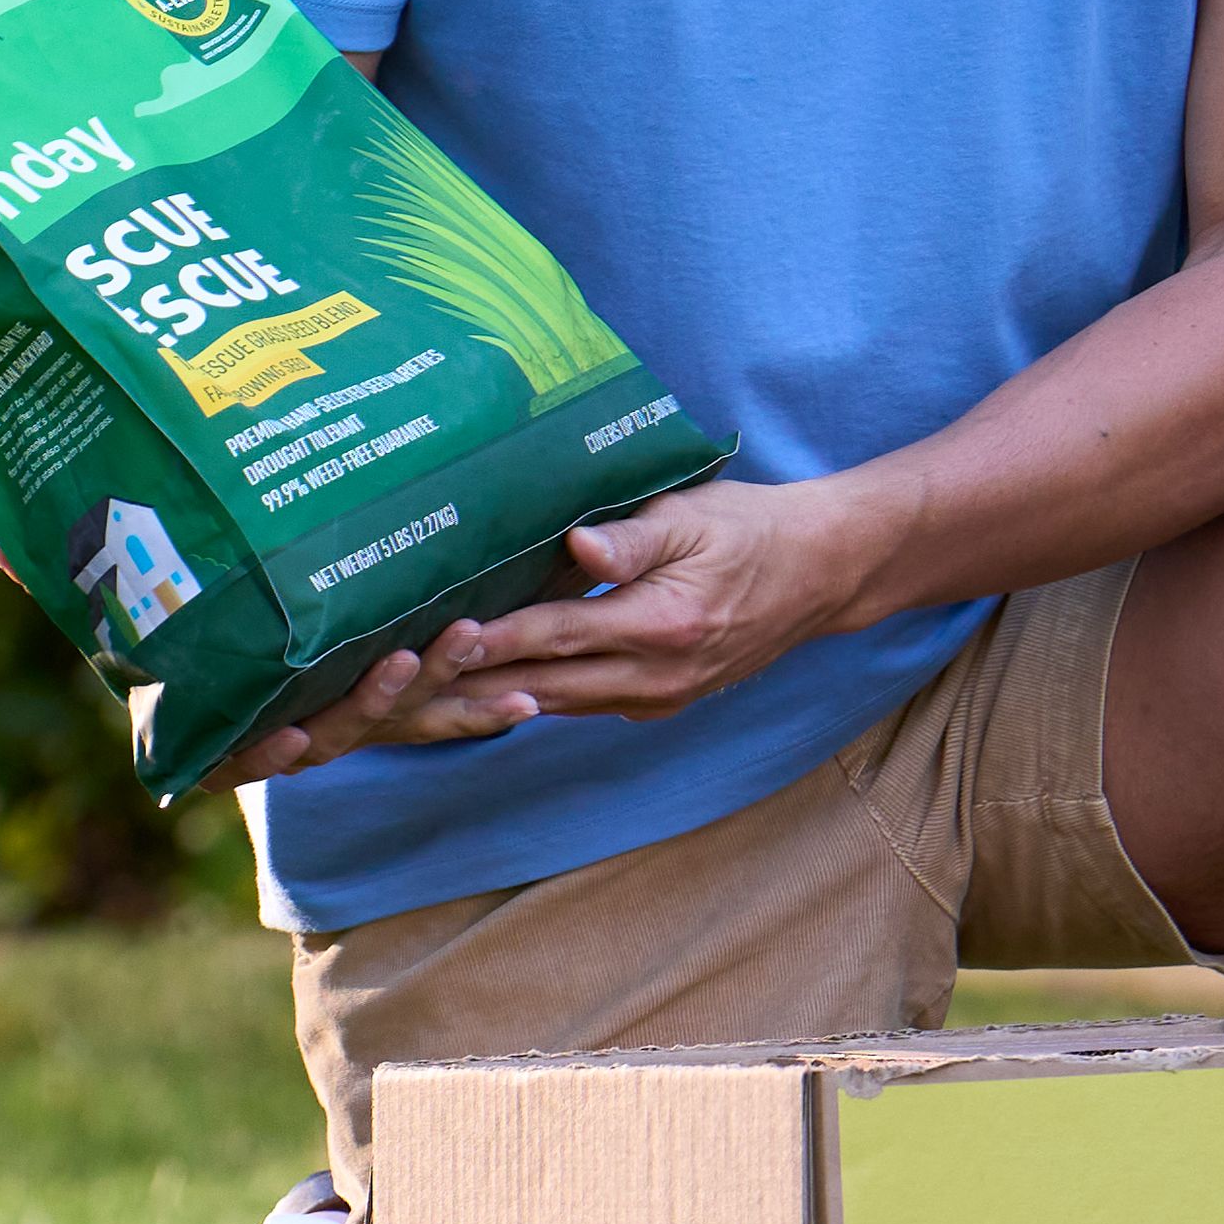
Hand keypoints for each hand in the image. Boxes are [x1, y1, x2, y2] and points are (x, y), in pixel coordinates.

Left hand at [202, 473, 911, 789]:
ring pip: (557, 706)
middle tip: (400, 681)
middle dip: (471, 685)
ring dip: (493, 701)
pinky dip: (536, 701)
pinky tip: (488, 692)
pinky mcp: (664, 703)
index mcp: (661, 625)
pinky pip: (585, 708)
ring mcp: (660, 699)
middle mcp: (657, 677)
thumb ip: (634, 535)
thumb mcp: (697, 515)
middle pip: (543, 687)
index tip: (436, 636)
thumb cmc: (753, 528)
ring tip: (422, 694)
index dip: (493, 639)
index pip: (556, 636)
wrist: (823, 572)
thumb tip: (577, 544)